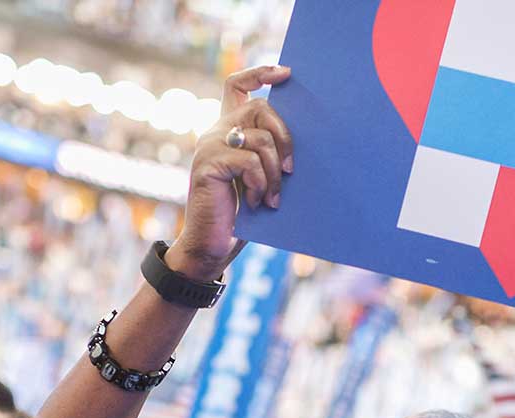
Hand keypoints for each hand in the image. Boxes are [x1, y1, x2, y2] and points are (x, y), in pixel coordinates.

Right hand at [167, 65, 293, 281]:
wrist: (211, 246)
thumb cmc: (241, 216)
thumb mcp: (259, 178)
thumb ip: (269, 154)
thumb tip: (305, 141)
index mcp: (228, 130)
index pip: (237, 85)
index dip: (261, 73)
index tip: (287, 74)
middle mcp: (215, 131)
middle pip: (261, 108)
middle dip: (285, 137)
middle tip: (291, 170)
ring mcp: (209, 145)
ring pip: (261, 139)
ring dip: (275, 172)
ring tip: (271, 198)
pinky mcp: (208, 164)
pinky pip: (250, 162)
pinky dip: (261, 184)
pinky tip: (257, 203)